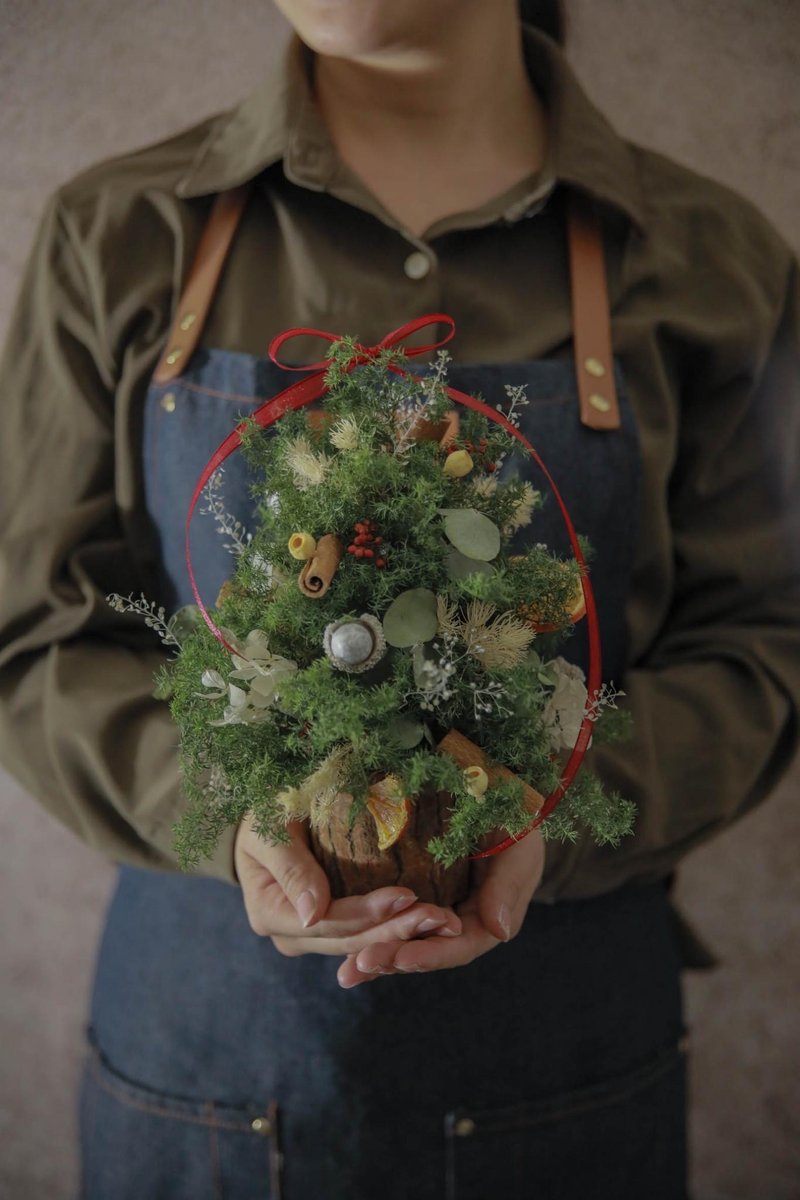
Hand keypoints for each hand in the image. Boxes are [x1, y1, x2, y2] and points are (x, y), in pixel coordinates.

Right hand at [234, 813, 461, 957]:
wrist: (260, 817)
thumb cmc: (262, 814)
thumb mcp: (269, 830)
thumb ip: (290, 867)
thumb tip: (314, 915)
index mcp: (271, 914)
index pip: (329, 922)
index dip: (369, 913)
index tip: (408, 894)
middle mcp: (293, 935)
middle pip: (352, 940)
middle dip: (398, 930)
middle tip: (441, 917)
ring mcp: (313, 936)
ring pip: (364, 943)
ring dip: (406, 934)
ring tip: (445, 922)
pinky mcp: (333, 927)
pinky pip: (368, 933)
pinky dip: (399, 928)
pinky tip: (433, 923)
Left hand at [336, 825, 544, 986]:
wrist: (496, 790)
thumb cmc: (515, 818)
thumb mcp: (520, 848)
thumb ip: (509, 887)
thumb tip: (500, 932)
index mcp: (488, 918)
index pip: (459, 947)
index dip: (431, 955)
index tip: (402, 958)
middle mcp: (460, 921)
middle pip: (426, 951)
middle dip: (394, 960)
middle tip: (361, 965)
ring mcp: (436, 908)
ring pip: (405, 940)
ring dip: (377, 954)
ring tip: (347, 970)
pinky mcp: (415, 891)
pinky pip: (391, 918)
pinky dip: (370, 932)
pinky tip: (344, 947)